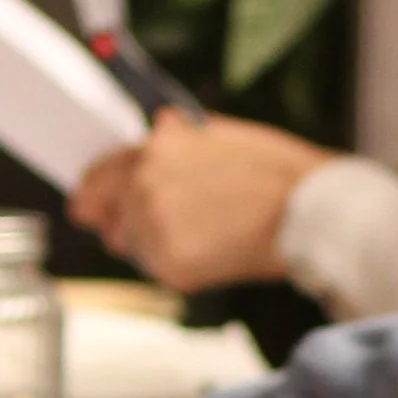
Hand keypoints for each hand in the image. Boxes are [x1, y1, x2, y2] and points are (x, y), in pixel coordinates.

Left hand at [69, 111, 327, 292]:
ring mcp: (155, 229)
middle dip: (131, 223)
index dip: (94, 194)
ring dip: (156, 245)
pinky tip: (214, 251)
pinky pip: (160, 269)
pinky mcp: (172, 267)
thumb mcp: (223, 133)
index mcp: (154, 149)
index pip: (98, 178)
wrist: (308, 212)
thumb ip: (179, 136)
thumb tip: (161, 128)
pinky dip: (180, 266)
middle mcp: (144, 188)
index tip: (88, 205)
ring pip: (136, 247)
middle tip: (173, 226)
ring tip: (204, 236)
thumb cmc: (278, 172)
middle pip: (111, 219)